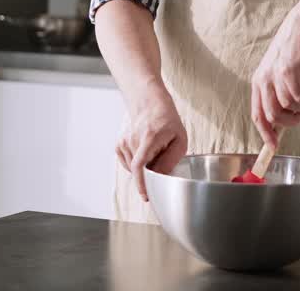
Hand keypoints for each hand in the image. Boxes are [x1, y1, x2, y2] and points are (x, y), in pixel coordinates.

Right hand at [115, 85, 186, 201]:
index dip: (142, 183)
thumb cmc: (168, 122)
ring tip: (154, 151)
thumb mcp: (179, 140)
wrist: (151, 105)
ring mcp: (124, 141)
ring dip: (144, 167)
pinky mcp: (120, 144)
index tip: (145, 195)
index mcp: (149, 137)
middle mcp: (133, 139)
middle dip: (150, 172)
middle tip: (161, 159)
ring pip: (133, 168)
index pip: (140, 165)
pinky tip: (144, 153)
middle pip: (139, 169)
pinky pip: (127, 164)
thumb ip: (170, 160)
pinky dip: (136, 164)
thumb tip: (160, 176)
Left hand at [250, 13, 299, 147]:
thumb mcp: (281, 71)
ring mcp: (274, 74)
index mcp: (259, 82)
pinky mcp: (288, 68)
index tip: (274, 147)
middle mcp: (263, 79)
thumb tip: (284, 119)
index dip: (266, 134)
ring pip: (289, 107)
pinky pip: (299, 95)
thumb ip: (280, 92)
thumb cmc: (295, 49)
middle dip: (292, 122)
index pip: (257, 115)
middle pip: (273, 116)